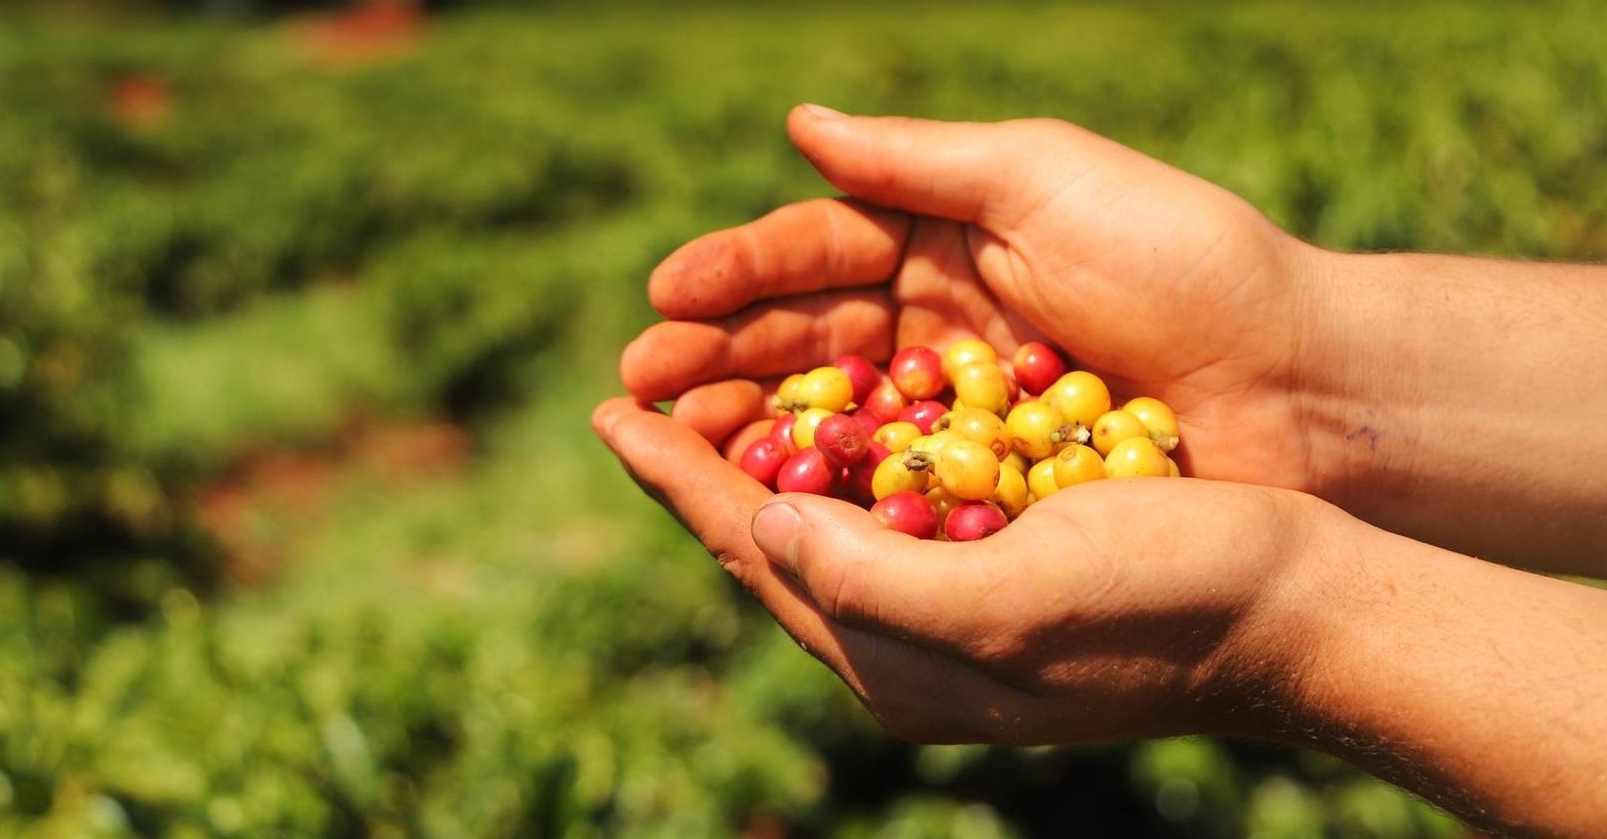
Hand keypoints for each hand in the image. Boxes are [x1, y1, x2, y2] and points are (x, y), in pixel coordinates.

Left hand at [592, 398, 1323, 743]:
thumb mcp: (1006, 600)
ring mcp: (954, 606)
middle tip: (633, 396)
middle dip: (699, 466)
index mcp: (895, 663)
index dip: (677, 481)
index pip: (753, 555)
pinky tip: (825, 409)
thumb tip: (764, 529)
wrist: (1291, 611)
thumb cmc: (1160, 603)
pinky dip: (840, 451)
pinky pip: (886, 507)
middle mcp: (909, 642)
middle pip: (770, 541)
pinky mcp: (999, 565)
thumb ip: (869, 581)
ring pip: (821, 522)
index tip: (608, 415)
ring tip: (703, 395)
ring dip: (758, 454)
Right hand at [623, 107, 1336, 492]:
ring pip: (829, 418)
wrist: (1304, 389)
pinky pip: (886, 488)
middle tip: (640, 386)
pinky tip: (763, 505)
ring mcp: (957, 412)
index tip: (663, 297)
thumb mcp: (1049, 180)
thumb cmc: (1188, 263)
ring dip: (748, 431)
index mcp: (947, 240)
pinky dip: (823, 495)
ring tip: (675, 444)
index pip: (816, 251)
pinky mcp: (985, 489)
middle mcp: (938, 325)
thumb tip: (798, 126)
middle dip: (716, 359)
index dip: (736, 274)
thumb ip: (921, 160)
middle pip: (803, 340)